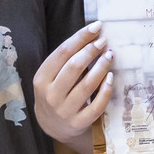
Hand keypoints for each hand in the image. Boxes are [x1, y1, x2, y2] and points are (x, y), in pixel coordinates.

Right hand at [33, 22, 113, 153]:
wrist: (53, 127)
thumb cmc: (56, 93)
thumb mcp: (51, 77)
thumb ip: (66, 60)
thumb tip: (92, 35)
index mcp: (41, 79)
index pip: (62, 53)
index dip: (80, 37)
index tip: (96, 26)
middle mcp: (51, 95)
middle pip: (73, 67)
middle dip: (91, 51)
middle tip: (104, 41)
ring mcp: (65, 111)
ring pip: (86, 85)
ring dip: (101, 67)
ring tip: (110, 55)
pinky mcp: (79, 123)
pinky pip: (96, 106)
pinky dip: (105, 90)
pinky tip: (111, 78)